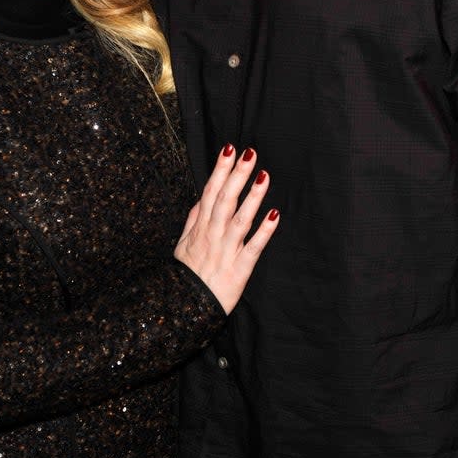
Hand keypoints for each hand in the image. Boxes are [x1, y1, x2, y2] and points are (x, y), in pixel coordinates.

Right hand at [174, 145, 278, 313]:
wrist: (185, 308)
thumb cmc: (186, 276)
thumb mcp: (182, 245)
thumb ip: (193, 220)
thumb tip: (200, 199)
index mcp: (200, 227)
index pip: (210, 191)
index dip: (220, 169)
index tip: (230, 148)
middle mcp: (212, 235)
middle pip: (225, 199)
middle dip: (237, 175)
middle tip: (250, 152)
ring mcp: (226, 250)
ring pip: (240, 219)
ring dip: (252, 197)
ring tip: (263, 176)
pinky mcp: (239, 268)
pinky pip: (253, 247)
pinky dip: (264, 232)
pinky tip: (274, 216)